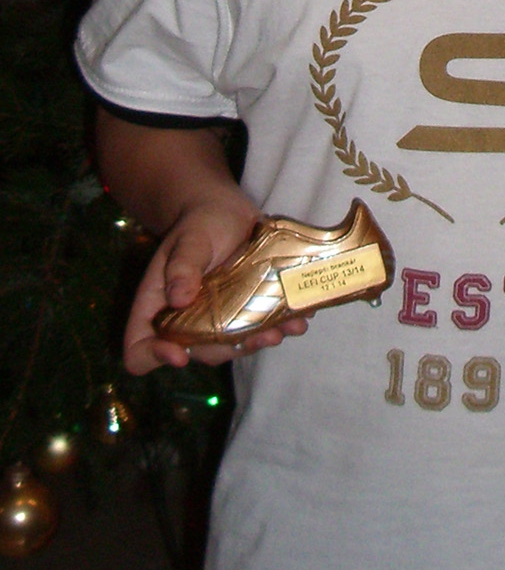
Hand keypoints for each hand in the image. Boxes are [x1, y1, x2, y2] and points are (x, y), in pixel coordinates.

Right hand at [123, 196, 308, 374]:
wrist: (227, 212)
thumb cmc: (199, 223)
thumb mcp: (190, 239)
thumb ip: (183, 265)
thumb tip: (179, 298)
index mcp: (157, 306)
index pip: (140, 347)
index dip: (153, 357)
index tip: (180, 355)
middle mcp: (185, 321)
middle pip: (198, 352)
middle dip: (229, 350)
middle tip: (260, 337)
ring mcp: (216, 321)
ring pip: (233, 345)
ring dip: (260, 342)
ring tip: (287, 329)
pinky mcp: (244, 313)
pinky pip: (258, 329)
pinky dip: (280, 327)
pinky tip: (299, 318)